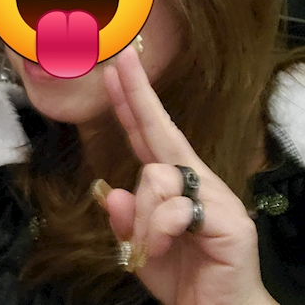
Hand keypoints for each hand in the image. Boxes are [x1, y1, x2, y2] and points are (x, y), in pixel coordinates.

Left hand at [98, 46, 276, 304]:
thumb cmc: (184, 278)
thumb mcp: (139, 247)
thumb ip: (123, 220)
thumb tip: (108, 192)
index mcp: (174, 184)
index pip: (147, 135)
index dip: (130, 102)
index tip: (116, 69)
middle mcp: (197, 181)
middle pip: (162, 130)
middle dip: (137, 92)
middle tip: (121, 58)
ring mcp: (215, 197)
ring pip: (154, 177)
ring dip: (139, 217)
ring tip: (148, 247)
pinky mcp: (228, 220)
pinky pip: (173, 208)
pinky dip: (156, 232)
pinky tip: (162, 249)